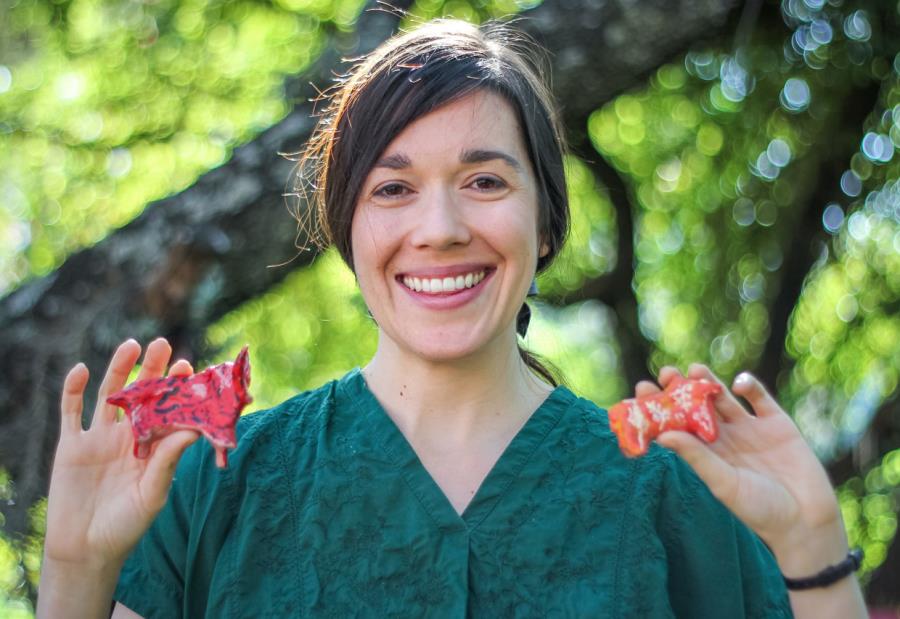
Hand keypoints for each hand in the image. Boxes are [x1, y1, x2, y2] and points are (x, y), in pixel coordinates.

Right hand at [43, 338, 199, 571]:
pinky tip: (82, 369)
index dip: (176, 389)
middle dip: (151, 369)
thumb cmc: (127, 525)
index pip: (167, 410)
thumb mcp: (153, 493)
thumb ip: (167, 461)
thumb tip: (191, 430)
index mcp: (153, 447)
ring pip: (109, 396)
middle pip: (141, 395)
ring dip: (118, 370)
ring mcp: (99, 439)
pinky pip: (71, 412)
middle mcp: (128, 437)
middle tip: (163, 343)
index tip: (188, 366)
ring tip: (131, 345)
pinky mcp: (71, 445)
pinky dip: (74, 390)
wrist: (85, 549)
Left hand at [641, 364, 848, 574]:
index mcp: (708, 454)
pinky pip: (760, 399)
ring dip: (709, 382)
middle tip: (666, 373)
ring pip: (725, 398)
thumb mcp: (723, 483)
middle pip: (698, 407)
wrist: (806, 521)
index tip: (644, 391)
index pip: (678, 425)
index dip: (661, 409)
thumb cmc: (759, 510)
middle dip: (682, 389)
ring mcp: (751, 429)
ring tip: (694, 369)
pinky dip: (749, 386)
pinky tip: (737, 384)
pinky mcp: (777, 423)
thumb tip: (661, 436)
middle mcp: (726, 438)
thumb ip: (697, 458)